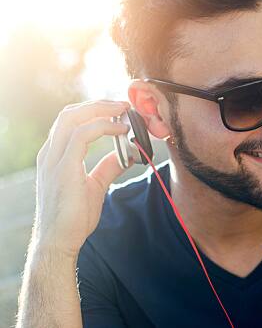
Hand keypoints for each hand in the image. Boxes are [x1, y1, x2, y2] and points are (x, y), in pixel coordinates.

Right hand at [34, 100, 130, 257]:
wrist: (60, 241)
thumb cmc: (73, 217)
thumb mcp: (95, 185)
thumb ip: (108, 167)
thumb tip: (125, 154)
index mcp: (55, 155)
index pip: (70, 120)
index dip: (94, 110)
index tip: (117, 110)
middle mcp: (50, 153)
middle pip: (70, 113)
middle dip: (98, 104)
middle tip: (123, 104)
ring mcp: (53, 160)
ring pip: (73, 118)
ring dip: (101, 110)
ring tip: (124, 111)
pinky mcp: (63, 169)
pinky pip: (82, 135)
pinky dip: (104, 126)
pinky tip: (121, 130)